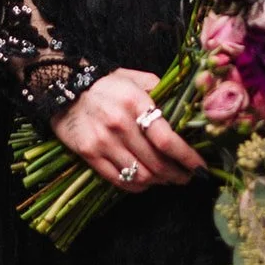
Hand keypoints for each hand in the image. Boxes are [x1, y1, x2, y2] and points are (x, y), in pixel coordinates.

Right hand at [50, 68, 206, 191]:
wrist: (65, 86)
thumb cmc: (107, 83)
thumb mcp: (135, 78)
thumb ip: (159, 91)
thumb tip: (183, 108)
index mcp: (135, 102)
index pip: (166, 138)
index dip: (186, 157)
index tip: (200, 167)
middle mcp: (119, 124)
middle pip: (156, 162)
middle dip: (177, 174)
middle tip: (188, 176)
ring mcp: (102, 142)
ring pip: (140, 175)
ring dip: (159, 182)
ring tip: (169, 180)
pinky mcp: (89, 155)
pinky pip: (119, 180)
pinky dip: (137, 186)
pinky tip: (146, 182)